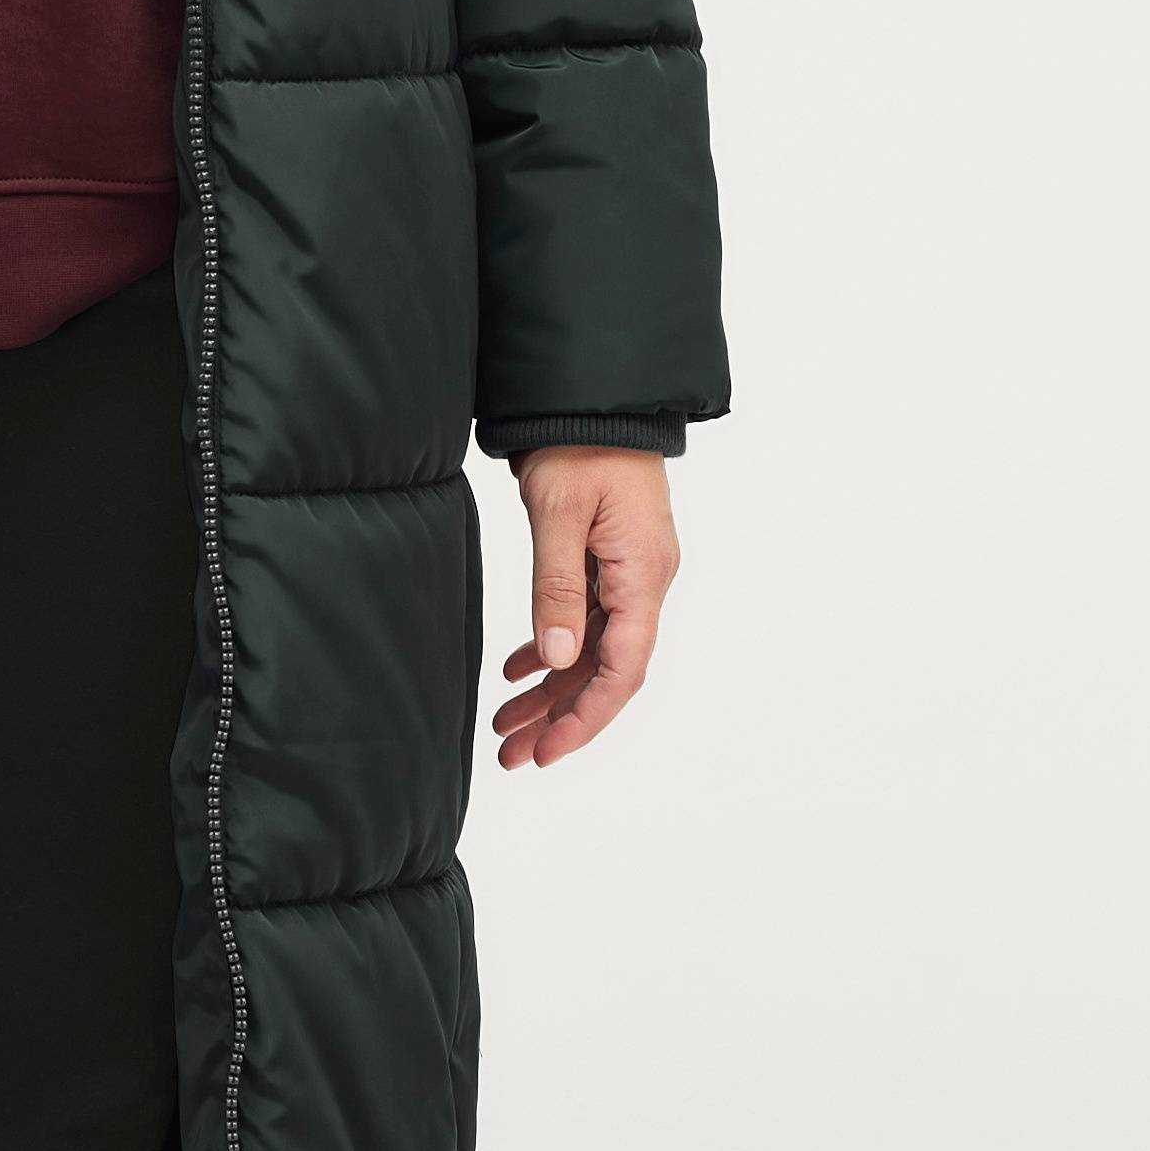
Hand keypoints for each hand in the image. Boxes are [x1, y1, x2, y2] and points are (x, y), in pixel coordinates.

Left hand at [493, 448, 678, 773]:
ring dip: (551, 689)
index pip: (623, 667)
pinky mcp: (607, 560)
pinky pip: (584, 620)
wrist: (593, 395)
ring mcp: (627, 571)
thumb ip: (556, 588)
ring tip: (506, 725)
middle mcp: (643, 580)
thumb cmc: (581, 444)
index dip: (586, 715)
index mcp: (643, 574)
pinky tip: (518, 672)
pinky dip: (551, 647)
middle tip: (513, 755)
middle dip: (561, 716)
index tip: (548, 750)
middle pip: (606, 668)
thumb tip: (559, 659)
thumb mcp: (560, 514)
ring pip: (591, 649)